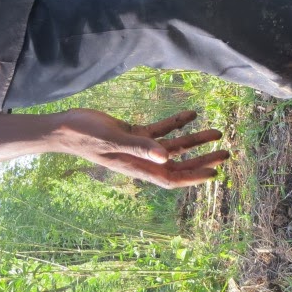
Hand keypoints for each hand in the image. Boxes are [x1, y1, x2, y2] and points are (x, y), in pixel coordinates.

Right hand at [55, 109, 229, 188]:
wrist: (65, 127)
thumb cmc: (86, 135)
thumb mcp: (115, 139)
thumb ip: (141, 147)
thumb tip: (167, 157)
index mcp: (138, 167)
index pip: (172, 178)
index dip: (194, 178)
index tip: (215, 174)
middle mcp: (142, 160)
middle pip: (179, 164)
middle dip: (203, 159)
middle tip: (226, 153)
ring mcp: (139, 147)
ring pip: (173, 145)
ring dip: (195, 139)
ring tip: (217, 131)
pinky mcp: (134, 134)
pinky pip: (161, 130)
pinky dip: (176, 122)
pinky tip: (192, 113)